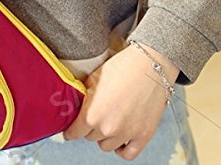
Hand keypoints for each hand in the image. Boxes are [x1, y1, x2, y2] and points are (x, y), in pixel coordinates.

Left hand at [63, 42, 179, 160]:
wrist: (150, 66)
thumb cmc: (122, 67)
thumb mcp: (94, 79)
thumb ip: (84, 97)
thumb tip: (77, 105)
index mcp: (92, 114)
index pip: (74, 132)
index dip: (71, 131)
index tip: (70, 131)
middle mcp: (107, 128)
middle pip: (90, 137)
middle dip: (90, 127)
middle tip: (94, 115)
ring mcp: (126, 134)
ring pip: (107, 145)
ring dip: (105, 136)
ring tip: (107, 122)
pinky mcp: (143, 136)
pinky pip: (128, 154)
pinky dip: (122, 149)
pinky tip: (119, 140)